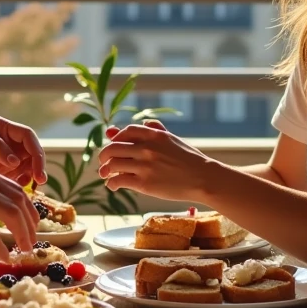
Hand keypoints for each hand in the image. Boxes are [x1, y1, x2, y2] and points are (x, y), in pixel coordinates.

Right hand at [0, 161, 36, 261]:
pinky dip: (2, 248)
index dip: (28, 209)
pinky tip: (4, 256)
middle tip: (32, 241)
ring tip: (24, 249)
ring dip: (23, 236)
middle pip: (19, 203)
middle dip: (30, 225)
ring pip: (11, 217)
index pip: (16, 189)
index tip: (32, 224)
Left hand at [98, 120, 219, 201]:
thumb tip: (143, 121)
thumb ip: (156, 129)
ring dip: (105, 170)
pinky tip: (113, 186)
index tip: (113, 145)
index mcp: (154, 135)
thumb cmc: (190, 159)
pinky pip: (118, 180)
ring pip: (113, 164)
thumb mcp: (173, 139)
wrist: (204, 178)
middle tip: (102, 162)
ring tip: (106, 175)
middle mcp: (146, 148)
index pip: (125, 132)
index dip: (115, 138)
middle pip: (113, 148)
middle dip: (104, 156)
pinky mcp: (144, 183)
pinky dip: (111, 183)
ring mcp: (144, 166)